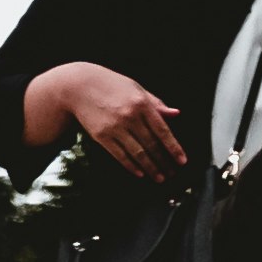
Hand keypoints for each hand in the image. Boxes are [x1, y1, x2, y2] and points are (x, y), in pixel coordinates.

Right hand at [43, 58, 187, 184]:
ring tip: (159, 177)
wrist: (80, 86)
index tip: (182, 160)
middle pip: (151, 145)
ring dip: (150, 168)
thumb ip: (156, 103)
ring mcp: (115, 127)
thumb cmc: (111, 85)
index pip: (162, 130)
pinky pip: (120, 156)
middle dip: (164, 161)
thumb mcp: (135, 88)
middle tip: (172, 173)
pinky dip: (132, 166)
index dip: (174, 147)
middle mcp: (129, 116)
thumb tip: (175, 114)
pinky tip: (140, 173)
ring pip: (138, 154)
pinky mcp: (102, 137)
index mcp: (141, 102)